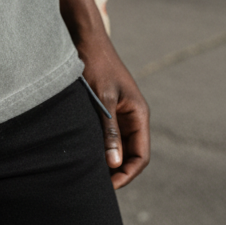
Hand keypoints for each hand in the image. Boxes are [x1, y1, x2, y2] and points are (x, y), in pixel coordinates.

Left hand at [78, 30, 149, 189]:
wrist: (84, 37)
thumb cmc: (95, 63)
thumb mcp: (102, 98)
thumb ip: (109, 130)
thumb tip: (114, 164)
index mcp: (139, 114)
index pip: (141, 156)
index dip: (127, 174)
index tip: (109, 186)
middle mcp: (133, 116)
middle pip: (131, 154)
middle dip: (117, 171)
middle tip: (97, 185)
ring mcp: (119, 112)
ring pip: (118, 146)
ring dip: (108, 159)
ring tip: (89, 173)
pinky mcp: (106, 108)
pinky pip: (107, 134)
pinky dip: (99, 146)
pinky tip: (84, 153)